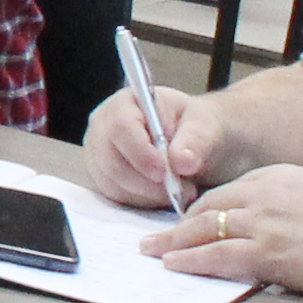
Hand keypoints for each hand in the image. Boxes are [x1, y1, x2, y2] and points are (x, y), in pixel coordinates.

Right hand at [82, 78, 226, 209]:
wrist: (190, 140)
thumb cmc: (193, 126)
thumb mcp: (204, 125)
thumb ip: (195, 140)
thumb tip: (182, 162)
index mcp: (125, 102)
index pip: (121, 126)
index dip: (140, 152)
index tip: (164, 172)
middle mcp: (103, 125)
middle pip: (112, 160)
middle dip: (147, 182)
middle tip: (182, 189)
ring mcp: (98, 152)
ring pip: (113, 182)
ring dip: (148, 194)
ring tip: (179, 190)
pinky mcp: (101, 175)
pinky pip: (115, 195)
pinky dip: (142, 200)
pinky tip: (163, 194)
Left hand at [143, 162, 302, 297]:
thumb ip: (283, 202)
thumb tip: (260, 222)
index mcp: (276, 176)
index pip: (224, 192)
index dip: (199, 210)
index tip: (184, 220)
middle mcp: (264, 194)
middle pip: (206, 208)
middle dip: (176, 225)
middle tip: (153, 238)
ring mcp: (265, 223)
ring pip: (204, 230)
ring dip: (173, 243)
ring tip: (153, 252)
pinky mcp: (270, 253)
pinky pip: (217, 256)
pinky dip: (190, 260)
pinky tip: (175, 264)